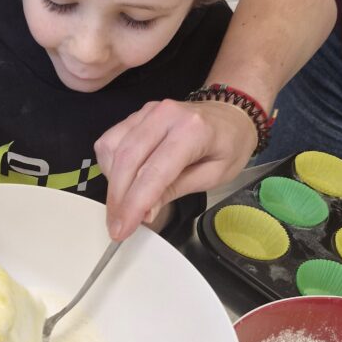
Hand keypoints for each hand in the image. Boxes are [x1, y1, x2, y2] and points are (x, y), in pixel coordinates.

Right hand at [95, 98, 257, 240]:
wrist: (230, 113)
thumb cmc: (229, 146)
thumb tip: (144, 213)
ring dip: (112, 183)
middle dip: (117, 199)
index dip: (134, 204)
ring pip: (112, 149)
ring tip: (124, 203)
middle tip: (116, 226)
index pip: (153, 171)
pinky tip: (123, 180)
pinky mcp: (136, 115)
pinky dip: (110, 166)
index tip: (122, 230)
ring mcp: (146, 112)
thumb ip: (176, 190)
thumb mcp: (213, 176)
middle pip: (126, 160)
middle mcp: (164, 115)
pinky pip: (111, 141)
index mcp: (191, 131)